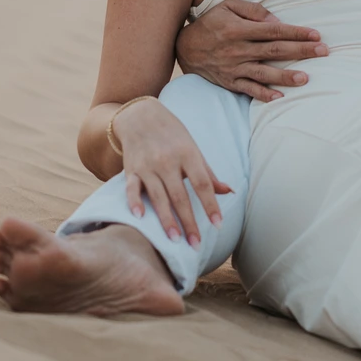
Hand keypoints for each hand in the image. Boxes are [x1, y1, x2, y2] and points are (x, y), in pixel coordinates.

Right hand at [111, 98, 233, 246]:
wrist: (141, 116)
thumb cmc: (173, 135)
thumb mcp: (193, 148)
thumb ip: (208, 173)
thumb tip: (229, 191)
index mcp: (188, 155)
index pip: (202, 184)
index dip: (211, 204)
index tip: (217, 224)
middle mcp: (167, 161)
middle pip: (180, 196)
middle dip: (188, 221)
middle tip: (195, 244)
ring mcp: (148, 166)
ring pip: (158, 197)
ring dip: (166, 220)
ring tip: (174, 240)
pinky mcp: (131, 170)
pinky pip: (131, 188)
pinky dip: (134, 202)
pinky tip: (139, 218)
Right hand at [174, 0, 326, 101]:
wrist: (183, 47)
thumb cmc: (211, 23)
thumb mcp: (227, 6)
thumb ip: (253, 11)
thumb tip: (276, 22)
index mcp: (238, 29)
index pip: (273, 30)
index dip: (296, 33)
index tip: (316, 35)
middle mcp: (237, 49)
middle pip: (274, 51)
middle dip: (300, 51)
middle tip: (323, 52)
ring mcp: (233, 68)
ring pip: (263, 73)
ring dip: (285, 76)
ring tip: (305, 78)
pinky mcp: (229, 82)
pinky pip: (248, 90)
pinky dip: (263, 94)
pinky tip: (280, 97)